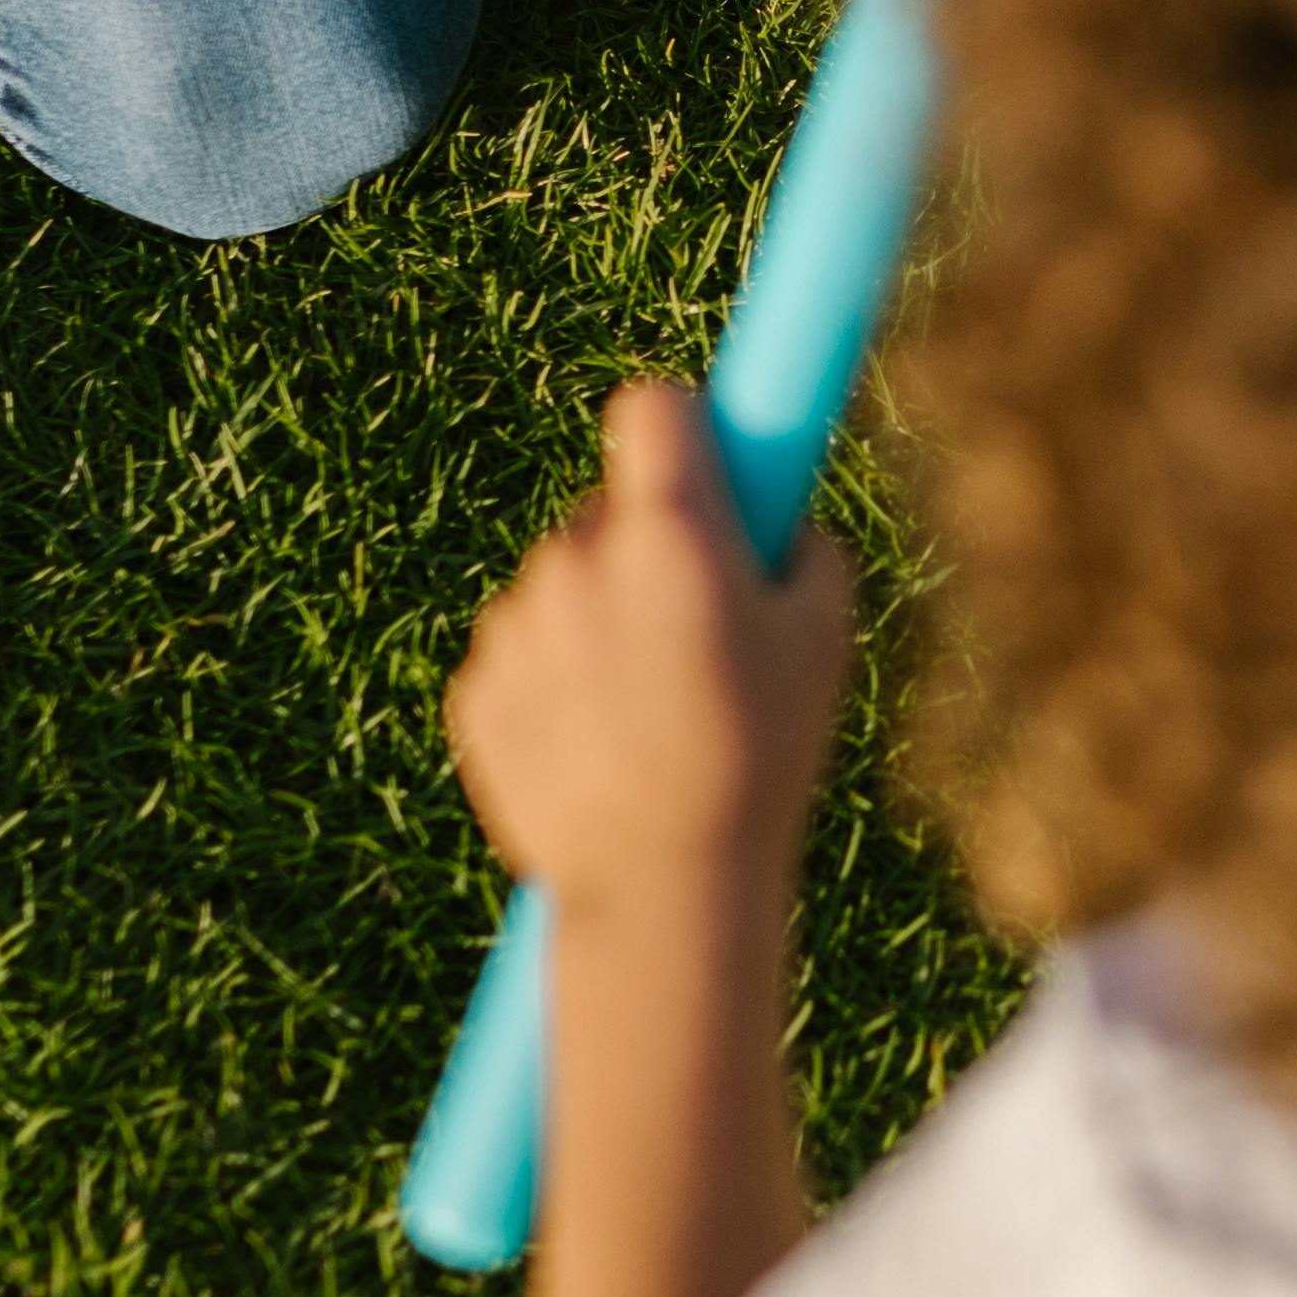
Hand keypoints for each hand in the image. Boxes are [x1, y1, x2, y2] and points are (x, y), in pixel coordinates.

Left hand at [447, 379, 860, 913]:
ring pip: (562, 585)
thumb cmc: (759, 758)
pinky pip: (523, 652)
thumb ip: (802, 548)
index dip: (679, 428)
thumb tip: (777, 521)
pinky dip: (556, 683)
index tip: (700, 466)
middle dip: (646, 549)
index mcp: (669, 532)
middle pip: (607, 510)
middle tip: (696, 633)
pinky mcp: (474, 687)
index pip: (650, 407)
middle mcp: (577, 559)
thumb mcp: (823, 639)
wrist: (659, 890)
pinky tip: (603, 748)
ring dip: (599, 621)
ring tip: (651, 714)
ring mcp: (515, 624)